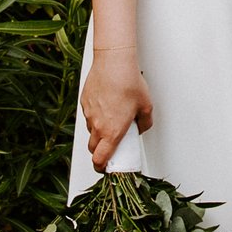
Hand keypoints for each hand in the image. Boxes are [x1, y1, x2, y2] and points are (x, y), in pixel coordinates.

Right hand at [80, 49, 152, 173]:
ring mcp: (89, 114)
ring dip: (98, 132)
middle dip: (99, 151)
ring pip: (91, 130)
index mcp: (112, 132)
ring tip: (111, 120)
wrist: (113, 63)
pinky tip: (106, 105)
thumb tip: (140, 128)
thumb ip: (144, 123)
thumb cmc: (129, 83)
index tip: (105, 168)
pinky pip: (88, 115)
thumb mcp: (146, 107)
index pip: (100, 159)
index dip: (101, 168)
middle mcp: (97, 125)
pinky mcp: (84, 102)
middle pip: (92, 148)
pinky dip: (96, 115)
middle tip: (110, 147)